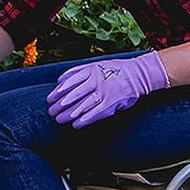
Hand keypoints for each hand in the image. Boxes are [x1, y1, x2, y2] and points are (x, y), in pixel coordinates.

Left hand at [46, 52, 168, 128]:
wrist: (138, 74)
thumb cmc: (115, 71)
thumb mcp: (96, 66)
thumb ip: (79, 72)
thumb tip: (60, 80)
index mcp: (91, 70)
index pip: (70, 81)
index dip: (58, 91)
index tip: (50, 99)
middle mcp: (97, 80)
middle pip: (74, 94)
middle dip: (61, 104)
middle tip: (52, 111)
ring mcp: (105, 92)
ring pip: (83, 104)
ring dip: (70, 114)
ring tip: (60, 119)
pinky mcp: (112, 103)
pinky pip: (96, 113)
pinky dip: (85, 119)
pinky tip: (76, 124)